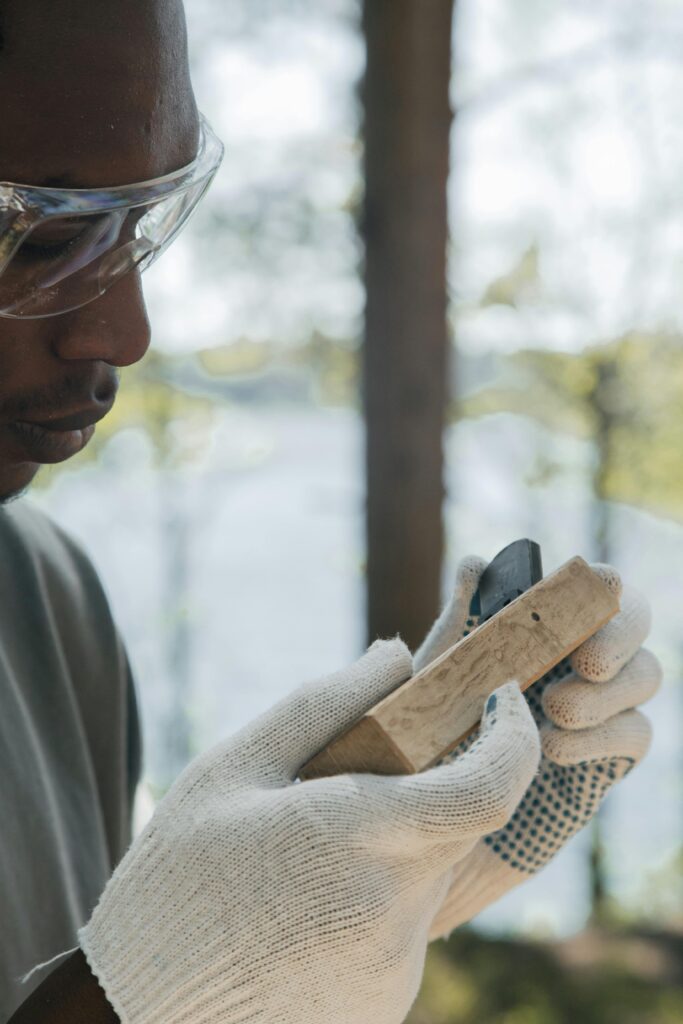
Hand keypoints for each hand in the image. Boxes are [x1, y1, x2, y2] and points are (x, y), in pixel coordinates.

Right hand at [79, 640, 539, 1023]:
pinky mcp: (388, 1005)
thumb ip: (325, 704)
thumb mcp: (234, 769)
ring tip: (311, 856)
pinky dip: (377, 897)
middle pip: (458, 823)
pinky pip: (405, 926)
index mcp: (355, 836)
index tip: (503, 698)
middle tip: (363, 779)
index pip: (488, 788)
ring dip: (396, 846)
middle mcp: (392, 908)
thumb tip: (399, 655)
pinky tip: (310, 905)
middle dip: (435, 784)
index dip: (515, 737)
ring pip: (430, 873)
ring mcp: (395, 966)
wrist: (140, 1011)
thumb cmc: (177, 876)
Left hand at [414, 557, 660, 938]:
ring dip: (607, 691)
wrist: (431, 833)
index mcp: (539, 626)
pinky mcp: (608, 757)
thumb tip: (476, 563)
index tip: (599, 585)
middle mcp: (576, 657)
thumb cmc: (426, 740)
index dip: (602, 582)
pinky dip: (603, 735)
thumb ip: (458, 627)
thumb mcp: (434, 684)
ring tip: (554, 710)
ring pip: (645, 675)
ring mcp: (599, 706)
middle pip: (634, 621)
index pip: (590, 586)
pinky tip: (554, 748)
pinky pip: (636, 733)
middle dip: (620, 634)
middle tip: (587, 662)